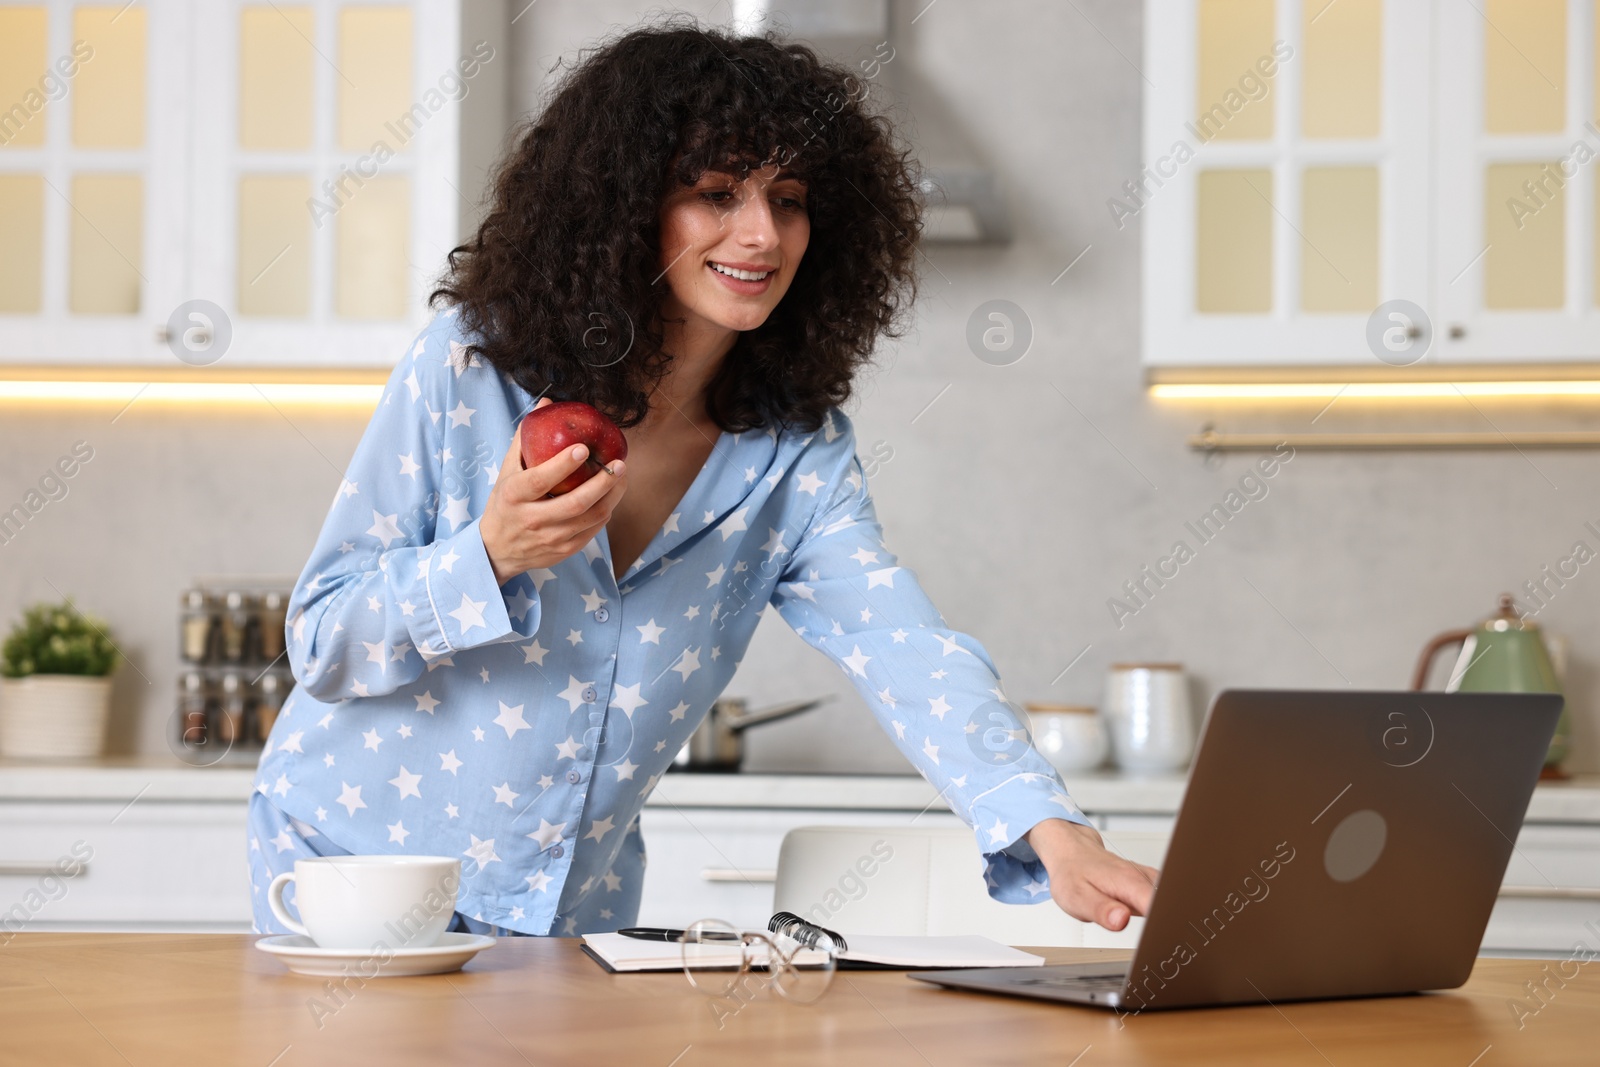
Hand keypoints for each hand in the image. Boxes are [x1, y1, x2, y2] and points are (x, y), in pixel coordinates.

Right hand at [480, 397, 628, 585]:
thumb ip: (526, 438)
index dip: (563, 464)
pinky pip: (593, 531)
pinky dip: (606, 511)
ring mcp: (550, 538)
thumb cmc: (505, 502)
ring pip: (590, 518)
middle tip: (619, 464)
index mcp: (515, 496)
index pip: (541, 480)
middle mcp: (532, 519)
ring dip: (612, 497)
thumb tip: (547, 402)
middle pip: (575, 503)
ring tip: (622, 476)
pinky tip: (612, 496)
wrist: (497, 549)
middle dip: (602, 483)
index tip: (584, 448)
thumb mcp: (508, 470)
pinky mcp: (564, 551)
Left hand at [1025, 818, 1159, 931]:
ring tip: (1163, 933)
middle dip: (1173, 925)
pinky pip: (1165, 897)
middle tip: (1163, 943)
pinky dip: (1165, 911)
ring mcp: (1147, 879)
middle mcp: (1143, 878)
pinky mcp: (1147, 882)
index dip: (1163, 928)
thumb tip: (1121, 920)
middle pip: (1172, 905)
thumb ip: (1101, 910)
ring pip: (1172, 901)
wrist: (1071, 853)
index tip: (1161, 943)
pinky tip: (1157, 922)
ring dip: (1170, 918)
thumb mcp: (1077, 897)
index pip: (1160, 907)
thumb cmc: (1072, 874)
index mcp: (1129, 882)